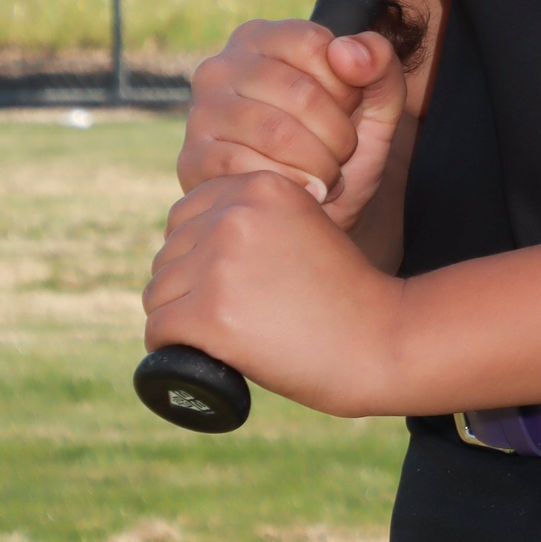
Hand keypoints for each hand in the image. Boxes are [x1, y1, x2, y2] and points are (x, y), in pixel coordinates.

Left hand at [142, 171, 409, 416]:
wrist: (382, 342)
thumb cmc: (345, 295)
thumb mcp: (303, 229)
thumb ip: (252, 222)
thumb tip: (181, 245)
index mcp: (261, 186)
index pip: (186, 214)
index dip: (199, 254)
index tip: (230, 284)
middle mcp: (236, 215)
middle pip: (169, 254)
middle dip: (188, 287)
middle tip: (234, 317)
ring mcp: (221, 263)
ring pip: (158, 292)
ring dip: (180, 318)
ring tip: (225, 336)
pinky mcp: (210, 313)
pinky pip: (158, 330)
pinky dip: (172, 349)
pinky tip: (202, 355)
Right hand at [178, 18, 405, 229]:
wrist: (307, 216)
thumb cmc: (338, 152)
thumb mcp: (376, 106)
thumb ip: (379, 65)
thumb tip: (346, 52)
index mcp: (262, 38)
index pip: (314, 45)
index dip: (346, 87)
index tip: (348, 112)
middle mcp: (221, 67)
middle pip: (299, 92)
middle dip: (337, 136)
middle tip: (342, 158)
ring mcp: (201, 113)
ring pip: (275, 132)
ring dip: (317, 166)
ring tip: (325, 178)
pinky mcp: (192, 159)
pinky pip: (246, 169)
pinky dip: (287, 187)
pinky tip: (299, 194)